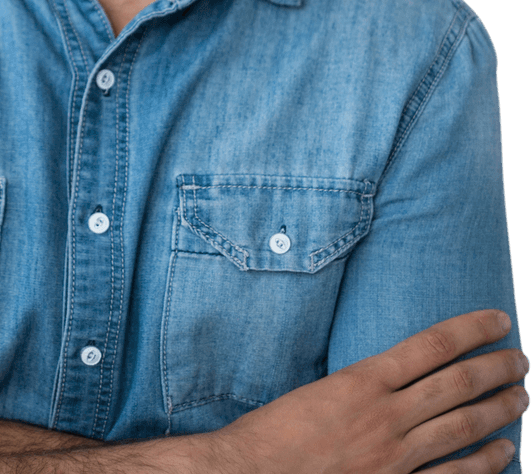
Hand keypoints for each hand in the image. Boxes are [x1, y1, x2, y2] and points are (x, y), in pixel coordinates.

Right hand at [201, 309, 526, 472]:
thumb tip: (384, 377)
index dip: (471, 329)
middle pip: (457, 384)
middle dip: (495, 367)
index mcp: (363, 380)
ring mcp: (396, 456)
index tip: (497, 319)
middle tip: (520, 357)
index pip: (431, 345)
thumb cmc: (273, 434)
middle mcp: (386, 415)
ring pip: (462, 427)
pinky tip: (505, 452)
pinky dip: (485, 464)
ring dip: (498, 411)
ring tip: (522, 395)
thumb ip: (356, 386)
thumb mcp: (314, 391)